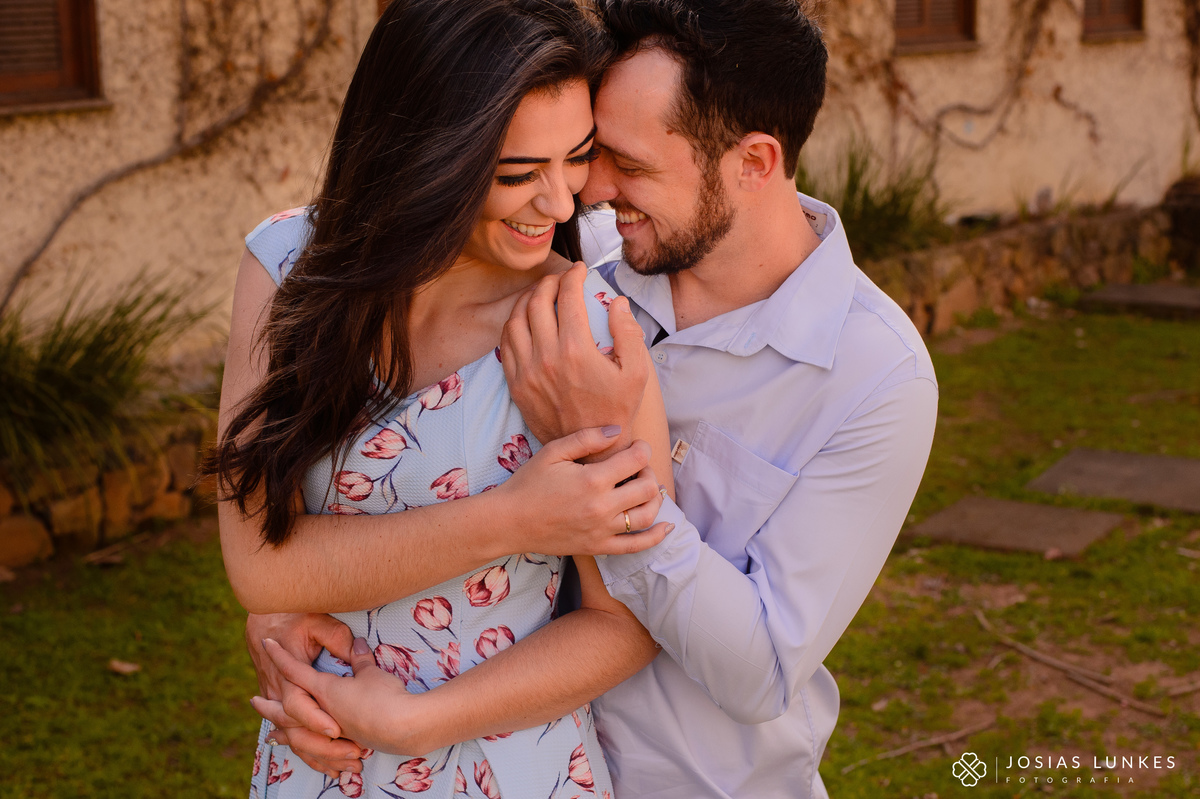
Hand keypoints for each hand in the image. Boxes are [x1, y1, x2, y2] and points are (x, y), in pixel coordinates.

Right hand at [246, 613, 361, 776]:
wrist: (265, 620)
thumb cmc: (292, 618)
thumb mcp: (316, 622)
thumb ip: (336, 637)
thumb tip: (357, 648)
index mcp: (288, 676)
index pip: (297, 705)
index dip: (316, 718)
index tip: (337, 730)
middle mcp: (280, 694)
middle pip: (297, 731)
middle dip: (325, 746)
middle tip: (354, 752)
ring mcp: (278, 702)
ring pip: (296, 740)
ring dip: (322, 755)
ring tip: (350, 766)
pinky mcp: (281, 706)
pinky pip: (293, 738)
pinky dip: (312, 753)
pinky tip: (332, 767)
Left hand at [260, 636, 432, 756]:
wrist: (402, 727)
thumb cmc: (383, 696)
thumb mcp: (370, 670)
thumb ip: (359, 657)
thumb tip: (355, 644)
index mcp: (324, 690)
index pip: (295, 669)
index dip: (281, 655)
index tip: (267, 644)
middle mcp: (322, 712)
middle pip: (286, 709)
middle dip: (268, 706)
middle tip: (254, 702)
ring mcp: (331, 730)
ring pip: (297, 733)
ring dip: (283, 731)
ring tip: (272, 734)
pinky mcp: (344, 743)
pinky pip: (315, 749)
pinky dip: (304, 750)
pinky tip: (303, 752)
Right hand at [493, 426, 671, 556]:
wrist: (509, 521)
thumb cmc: (528, 483)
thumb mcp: (553, 452)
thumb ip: (587, 438)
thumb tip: (617, 431)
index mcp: (592, 480)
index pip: (636, 460)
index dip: (642, 449)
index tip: (636, 446)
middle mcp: (602, 507)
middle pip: (647, 488)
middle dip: (648, 472)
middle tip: (638, 468)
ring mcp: (602, 530)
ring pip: (647, 516)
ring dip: (654, 499)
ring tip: (645, 489)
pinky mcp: (598, 547)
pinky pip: (635, 546)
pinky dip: (655, 537)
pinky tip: (666, 526)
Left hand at [501, 263, 649, 456]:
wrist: (592, 451)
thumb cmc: (617, 410)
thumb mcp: (636, 373)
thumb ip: (629, 333)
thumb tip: (618, 301)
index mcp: (576, 350)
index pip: (569, 297)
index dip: (573, 276)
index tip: (579, 270)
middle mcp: (547, 357)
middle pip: (538, 302)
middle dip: (549, 282)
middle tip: (559, 279)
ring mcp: (527, 372)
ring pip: (516, 320)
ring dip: (527, 300)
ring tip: (540, 295)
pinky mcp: (516, 384)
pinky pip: (505, 345)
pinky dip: (513, 325)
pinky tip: (524, 320)